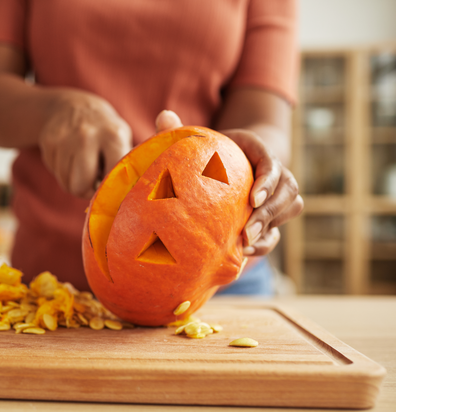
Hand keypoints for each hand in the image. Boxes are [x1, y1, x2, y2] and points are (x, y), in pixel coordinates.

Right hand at [39, 90, 131, 198]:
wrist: (72, 106)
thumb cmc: (104, 130)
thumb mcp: (122, 139)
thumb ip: (126, 164)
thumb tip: (127, 192)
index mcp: (113, 136)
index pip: (110, 180)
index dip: (109, 191)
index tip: (110, 189)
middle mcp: (87, 135)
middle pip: (81, 186)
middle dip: (87, 190)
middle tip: (93, 181)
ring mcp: (64, 137)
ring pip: (66, 183)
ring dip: (74, 181)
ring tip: (82, 167)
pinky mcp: (48, 141)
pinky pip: (55, 173)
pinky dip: (63, 171)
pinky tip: (69, 158)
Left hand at [154, 110, 302, 256]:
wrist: (219, 169)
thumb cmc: (204, 153)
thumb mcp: (193, 141)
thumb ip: (177, 131)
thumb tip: (164, 114)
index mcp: (256, 150)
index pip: (271, 164)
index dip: (267, 181)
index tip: (252, 199)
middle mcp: (274, 171)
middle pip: (287, 191)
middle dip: (270, 212)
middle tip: (248, 230)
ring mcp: (277, 194)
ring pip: (290, 208)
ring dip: (270, 227)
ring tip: (245, 244)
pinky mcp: (272, 215)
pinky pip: (279, 230)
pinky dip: (265, 243)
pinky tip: (243, 252)